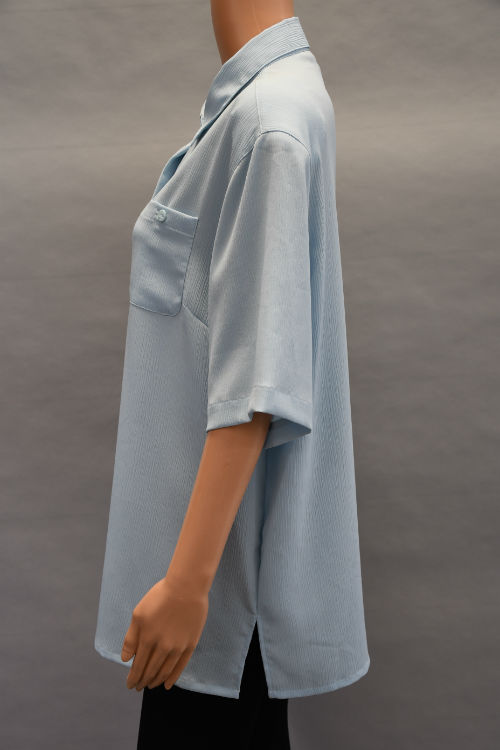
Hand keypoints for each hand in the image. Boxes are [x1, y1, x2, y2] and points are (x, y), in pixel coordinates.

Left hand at [121, 576, 208, 690]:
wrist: (186, 587)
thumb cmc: (160, 596)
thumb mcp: (138, 614)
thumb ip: (130, 638)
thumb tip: (125, 659)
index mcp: (147, 639)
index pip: (138, 666)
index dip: (133, 677)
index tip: (129, 685)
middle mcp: (162, 647)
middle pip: (151, 671)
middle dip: (142, 681)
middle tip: (138, 687)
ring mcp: (178, 647)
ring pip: (165, 671)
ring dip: (156, 681)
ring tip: (150, 685)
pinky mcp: (190, 644)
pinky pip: (181, 666)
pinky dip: (173, 677)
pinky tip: (168, 684)